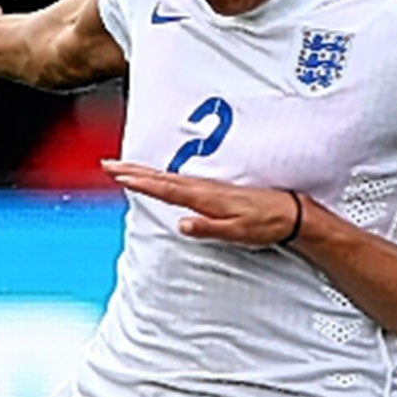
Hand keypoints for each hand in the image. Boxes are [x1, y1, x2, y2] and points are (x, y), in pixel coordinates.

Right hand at [104, 161, 304, 246]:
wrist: (288, 213)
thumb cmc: (264, 224)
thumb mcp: (237, 232)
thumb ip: (209, 228)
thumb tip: (182, 225)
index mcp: (206, 198)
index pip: (166, 189)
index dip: (141, 182)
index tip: (119, 176)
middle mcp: (204, 188)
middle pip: (161, 177)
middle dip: (133, 170)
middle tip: (108, 164)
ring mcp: (208, 187)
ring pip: (167, 177)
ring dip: (143, 171)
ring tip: (122, 168)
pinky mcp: (213, 190)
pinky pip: (179, 181)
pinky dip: (160, 177)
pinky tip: (155, 178)